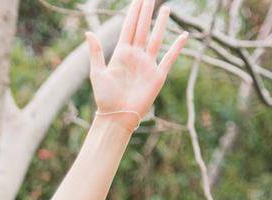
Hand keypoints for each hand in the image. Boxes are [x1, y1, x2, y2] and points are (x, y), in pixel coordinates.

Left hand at [85, 0, 186, 129]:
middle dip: (146, 12)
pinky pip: (169, 58)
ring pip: (156, 39)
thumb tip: (88, 32)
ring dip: (161, 24)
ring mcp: (148, 64)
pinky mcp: (157, 75)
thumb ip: (96, 52)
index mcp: (121, 53)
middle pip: (143, 29)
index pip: (129, 28)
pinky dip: (177, 47)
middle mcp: (136, 56)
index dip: (134, 13)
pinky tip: (183, 36)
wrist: (117, 117)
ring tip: (166, 9)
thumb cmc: (105, 98)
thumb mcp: (97, 73)